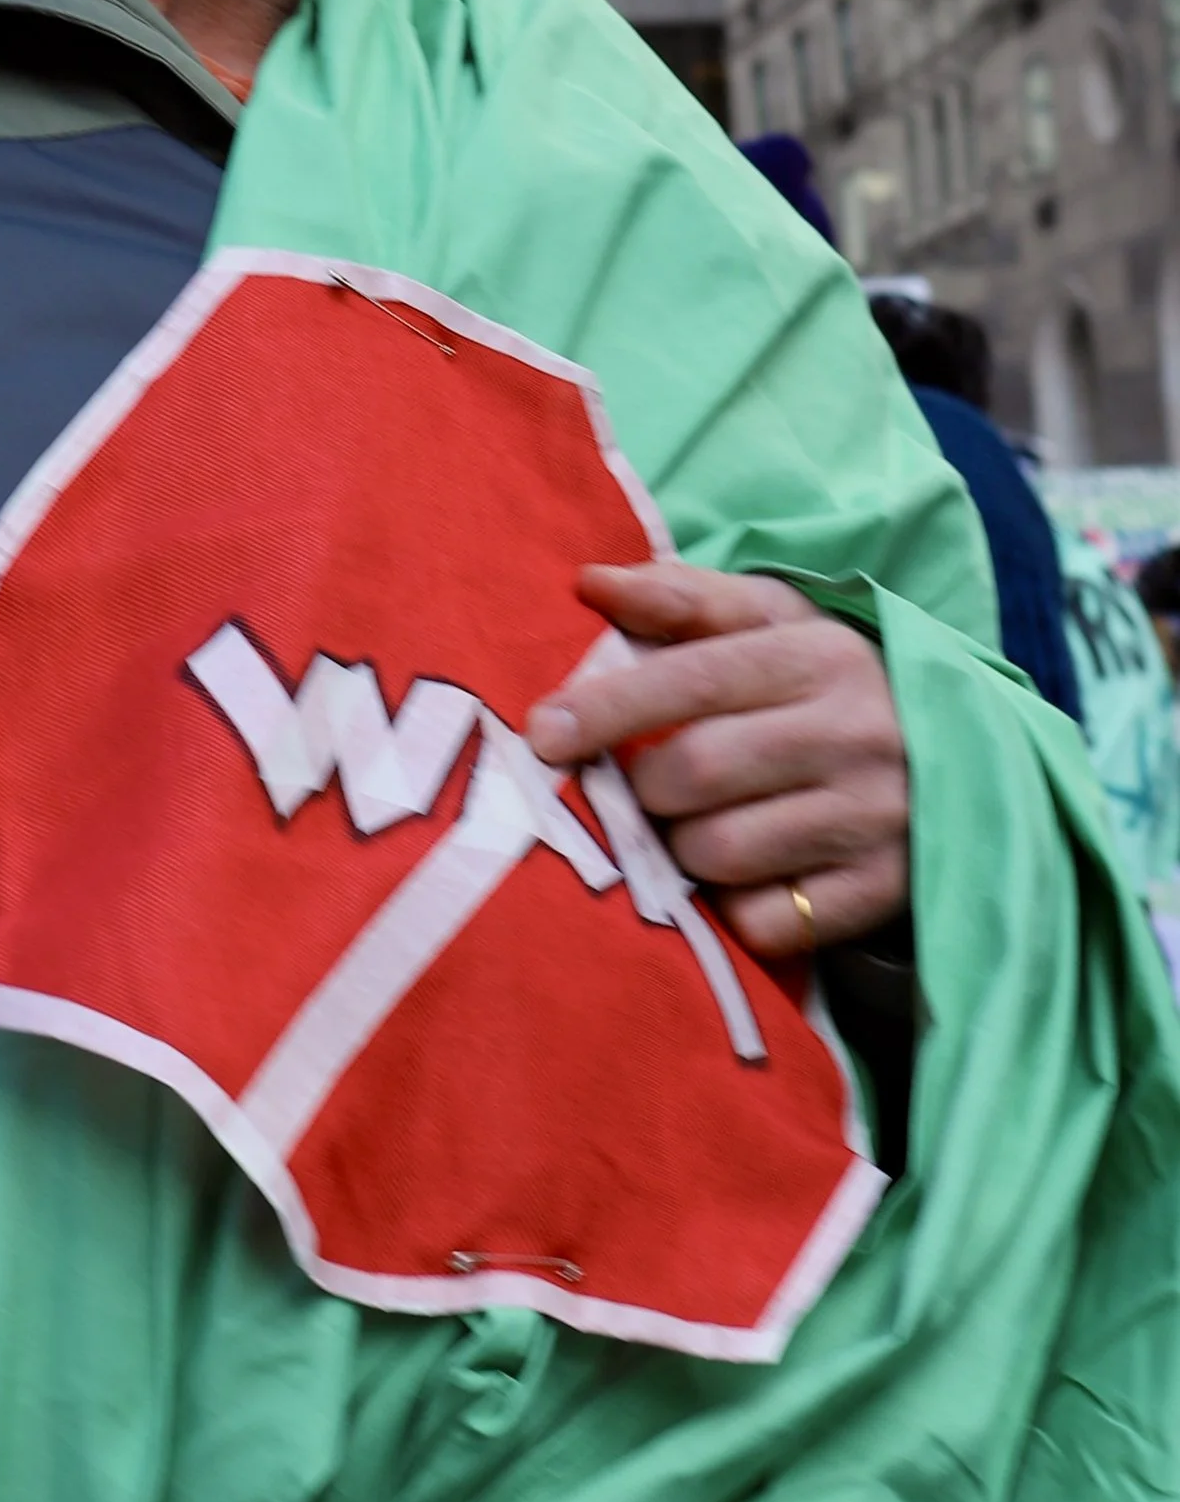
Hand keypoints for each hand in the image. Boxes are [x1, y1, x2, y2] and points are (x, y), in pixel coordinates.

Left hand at [524, 562, 909, 958]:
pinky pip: (763, 920)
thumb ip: (682, 599)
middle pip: (693, 773)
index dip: (607, 708)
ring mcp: (875, 818)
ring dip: (680, 848)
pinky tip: (746, 875)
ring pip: (716, 852)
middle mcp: (856, 733)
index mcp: (821, 655)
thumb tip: (590, 581)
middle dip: (644, 786)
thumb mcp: (774, 623)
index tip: (541, 734)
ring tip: (699, 825)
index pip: (692, 679)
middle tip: (648, 785)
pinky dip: (733, 907)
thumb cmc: (827, 687)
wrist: (961, 766)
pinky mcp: (881, 891)